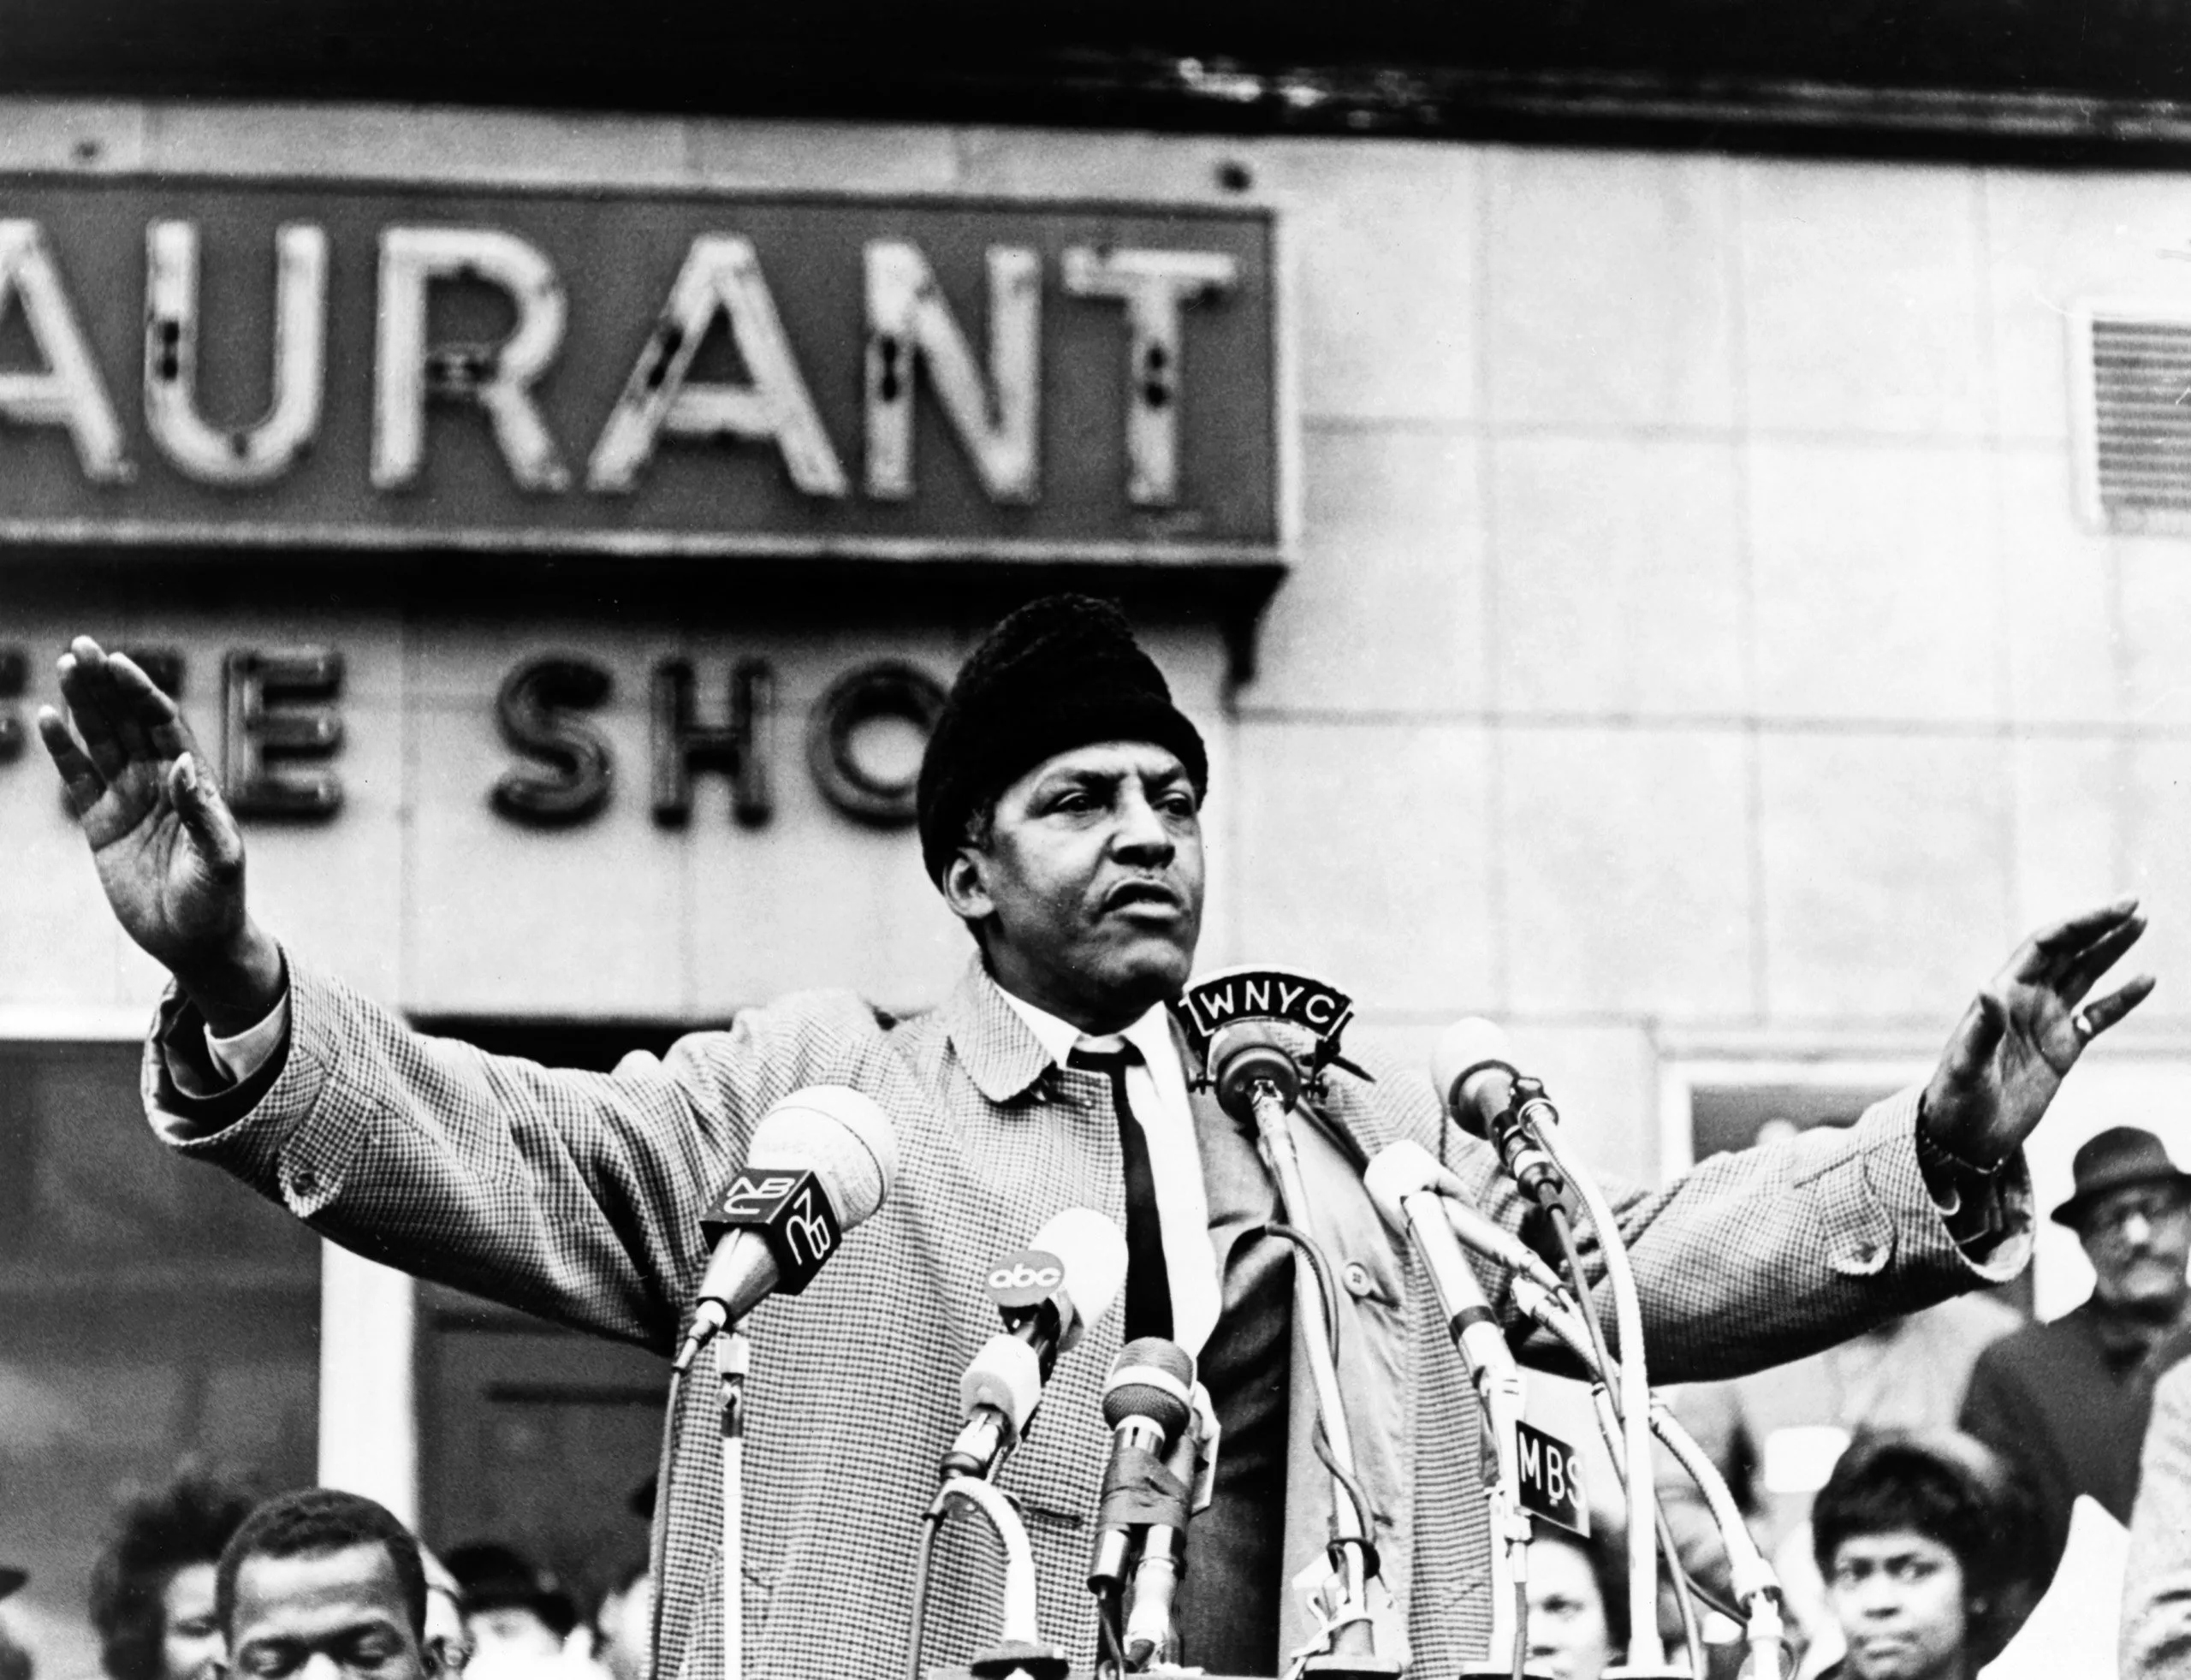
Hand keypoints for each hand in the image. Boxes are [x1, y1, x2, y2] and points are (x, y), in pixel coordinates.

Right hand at [38, 636, 282, 1033]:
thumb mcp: (221, 856)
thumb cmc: (218, 898)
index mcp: (193, 780)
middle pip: (127, 720)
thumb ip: (202, 811)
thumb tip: (182, 765)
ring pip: (100, 740)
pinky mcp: (102, 824)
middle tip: (81, 646)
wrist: (195, 940)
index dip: (140, 691)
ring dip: (82, 704)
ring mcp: (128, 799)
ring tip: (65, 667)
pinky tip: (47, 717)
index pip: (162, 723)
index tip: (118, 662)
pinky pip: (78, 778)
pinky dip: (63, 749)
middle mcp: (159, 781)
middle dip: (106, 684)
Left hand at [1921, 898, 2156, 1167]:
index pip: (2046, 945)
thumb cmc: (1957, 1099)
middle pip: (2068, 951)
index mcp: (2004, 994)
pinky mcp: (2062, 1049)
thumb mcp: (1967, 1065)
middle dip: (2100, 926)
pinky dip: (2121, 998)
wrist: (1965, 1136)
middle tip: (2136, 903)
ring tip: (2142, 923)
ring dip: (2112, 950)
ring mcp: (2046, 1023)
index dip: (2079, 924)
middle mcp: (2026, 1001)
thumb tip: (1988, 988)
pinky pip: (2097, 1016)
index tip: (2114, 908)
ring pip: (2084, 975)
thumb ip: (1982, 1029)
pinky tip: (2145, 980)